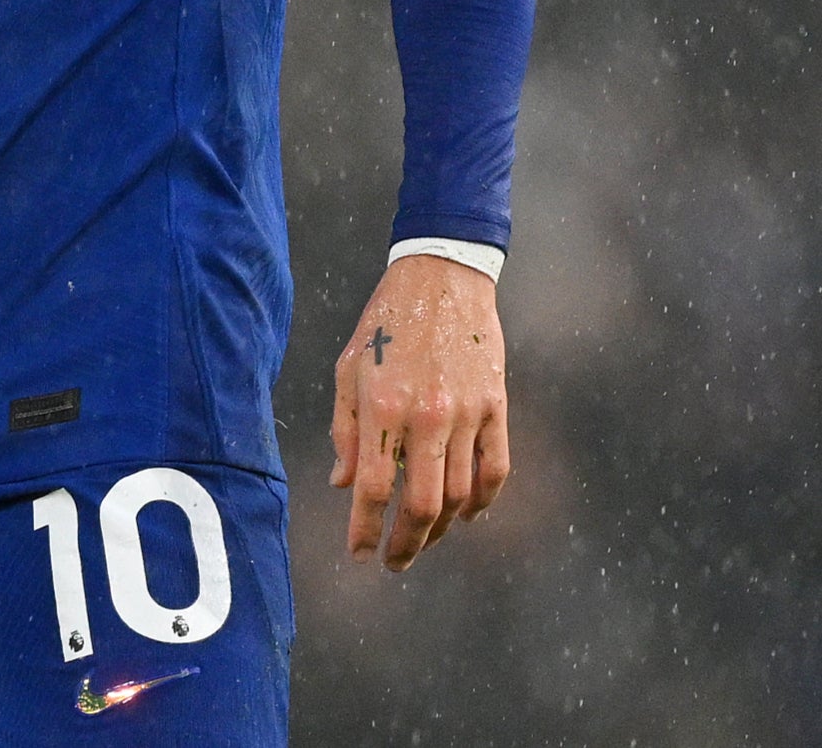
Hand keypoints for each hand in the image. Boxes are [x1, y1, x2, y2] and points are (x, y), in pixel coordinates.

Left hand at [329, 252, 511, 569]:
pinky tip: (467, 515)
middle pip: (423, 503)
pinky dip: (485, 501)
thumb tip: (345, 485)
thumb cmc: (383, 323)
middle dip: (406, 543)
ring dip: (442, 529)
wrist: (441, 279)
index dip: (365, 528)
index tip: (358, 554)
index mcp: (382, 406)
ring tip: (422, 540)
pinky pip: (496, 469)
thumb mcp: (348, 369)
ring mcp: (467, 413)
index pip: (375, 487)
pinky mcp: (496, 407)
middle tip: (393, 563)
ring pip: (461, 494)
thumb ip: (345, 430)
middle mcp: (426, 416)